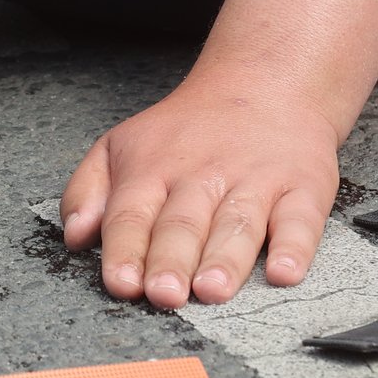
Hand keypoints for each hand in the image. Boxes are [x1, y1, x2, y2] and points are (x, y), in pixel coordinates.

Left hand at [59, 72, 340, 307]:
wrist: (265, 83)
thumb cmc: (186, 130)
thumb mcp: (120, 145)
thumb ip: (87, 190)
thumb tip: (74, 236)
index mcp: (153, 169)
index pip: (133, 213)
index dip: (126, 250)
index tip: (121, 283)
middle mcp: (203, 176)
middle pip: (184, 223)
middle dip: (171, 261)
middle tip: (164, 295)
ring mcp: (255, 181)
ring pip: (237, 224)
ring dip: (225, 259)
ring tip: (212, 289)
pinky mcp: (302, 189)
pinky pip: (300, 221)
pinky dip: (295, 248)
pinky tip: (284, 272)